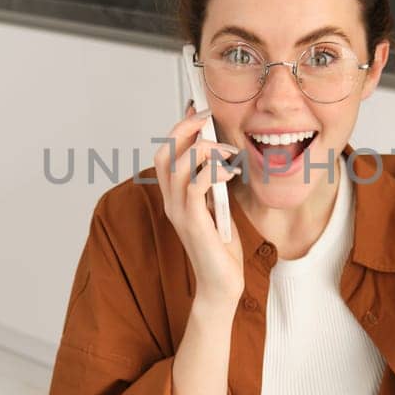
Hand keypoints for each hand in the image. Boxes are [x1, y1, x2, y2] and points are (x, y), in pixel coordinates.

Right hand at [153, 104, 244, 300]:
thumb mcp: (216, 206)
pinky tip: (229, 172)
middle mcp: (171, 201)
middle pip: (165, 153)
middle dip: (185, 129)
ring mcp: (179, 212)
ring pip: (179, 165)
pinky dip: (213, 171)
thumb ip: (212, 183)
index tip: (198, 110)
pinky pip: (197, 185)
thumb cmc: (220, 248)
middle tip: (207, 118)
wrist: (221, 284)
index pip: (166, 153)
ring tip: (228, 151)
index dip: (179, 128)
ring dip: (205, 149)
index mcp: (174, 196)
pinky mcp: (193, 222)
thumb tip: (219, 153)